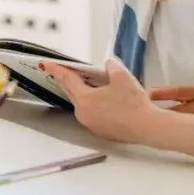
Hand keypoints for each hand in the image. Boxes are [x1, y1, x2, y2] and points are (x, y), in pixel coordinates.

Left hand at [41, 59, 159, 143]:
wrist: (147, 127)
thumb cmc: (134, 104)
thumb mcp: (122, 77)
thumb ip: (111, 67)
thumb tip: (109, 65)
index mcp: (85, 99)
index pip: (67, 80)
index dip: (57, 69)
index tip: (46, 64)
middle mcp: (84, 113)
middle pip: (71, 92)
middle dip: (66, 80)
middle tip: (60, 71)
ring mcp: (92, 124)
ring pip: (81, 104)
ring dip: (81, 92)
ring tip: (85, 82)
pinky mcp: (101, 130)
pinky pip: (92, 113)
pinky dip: (92, 103)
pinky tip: (102, 99)